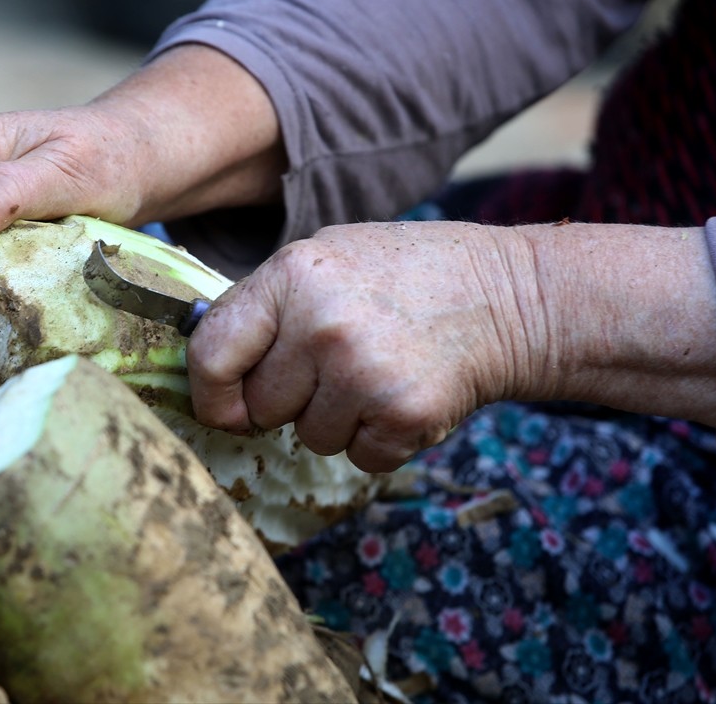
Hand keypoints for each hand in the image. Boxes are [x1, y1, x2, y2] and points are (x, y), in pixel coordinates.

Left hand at [187, 219, 715, 472]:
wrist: (508, 296)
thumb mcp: (326, 257)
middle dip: (288, 399)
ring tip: (377, 372)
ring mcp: (363, 372)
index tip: (225, 405)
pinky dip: (380, 440)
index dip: (210, 392)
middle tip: (336, 365)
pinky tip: (404, 394)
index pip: (211, 354)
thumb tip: (207, 367)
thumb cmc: (405, 274)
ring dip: (338, 420)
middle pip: (260, 406)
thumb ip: (266, 304)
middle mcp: (321, 324)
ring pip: (308, 438)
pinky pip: (358, 457)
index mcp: (291, 275)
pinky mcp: (403, 414)